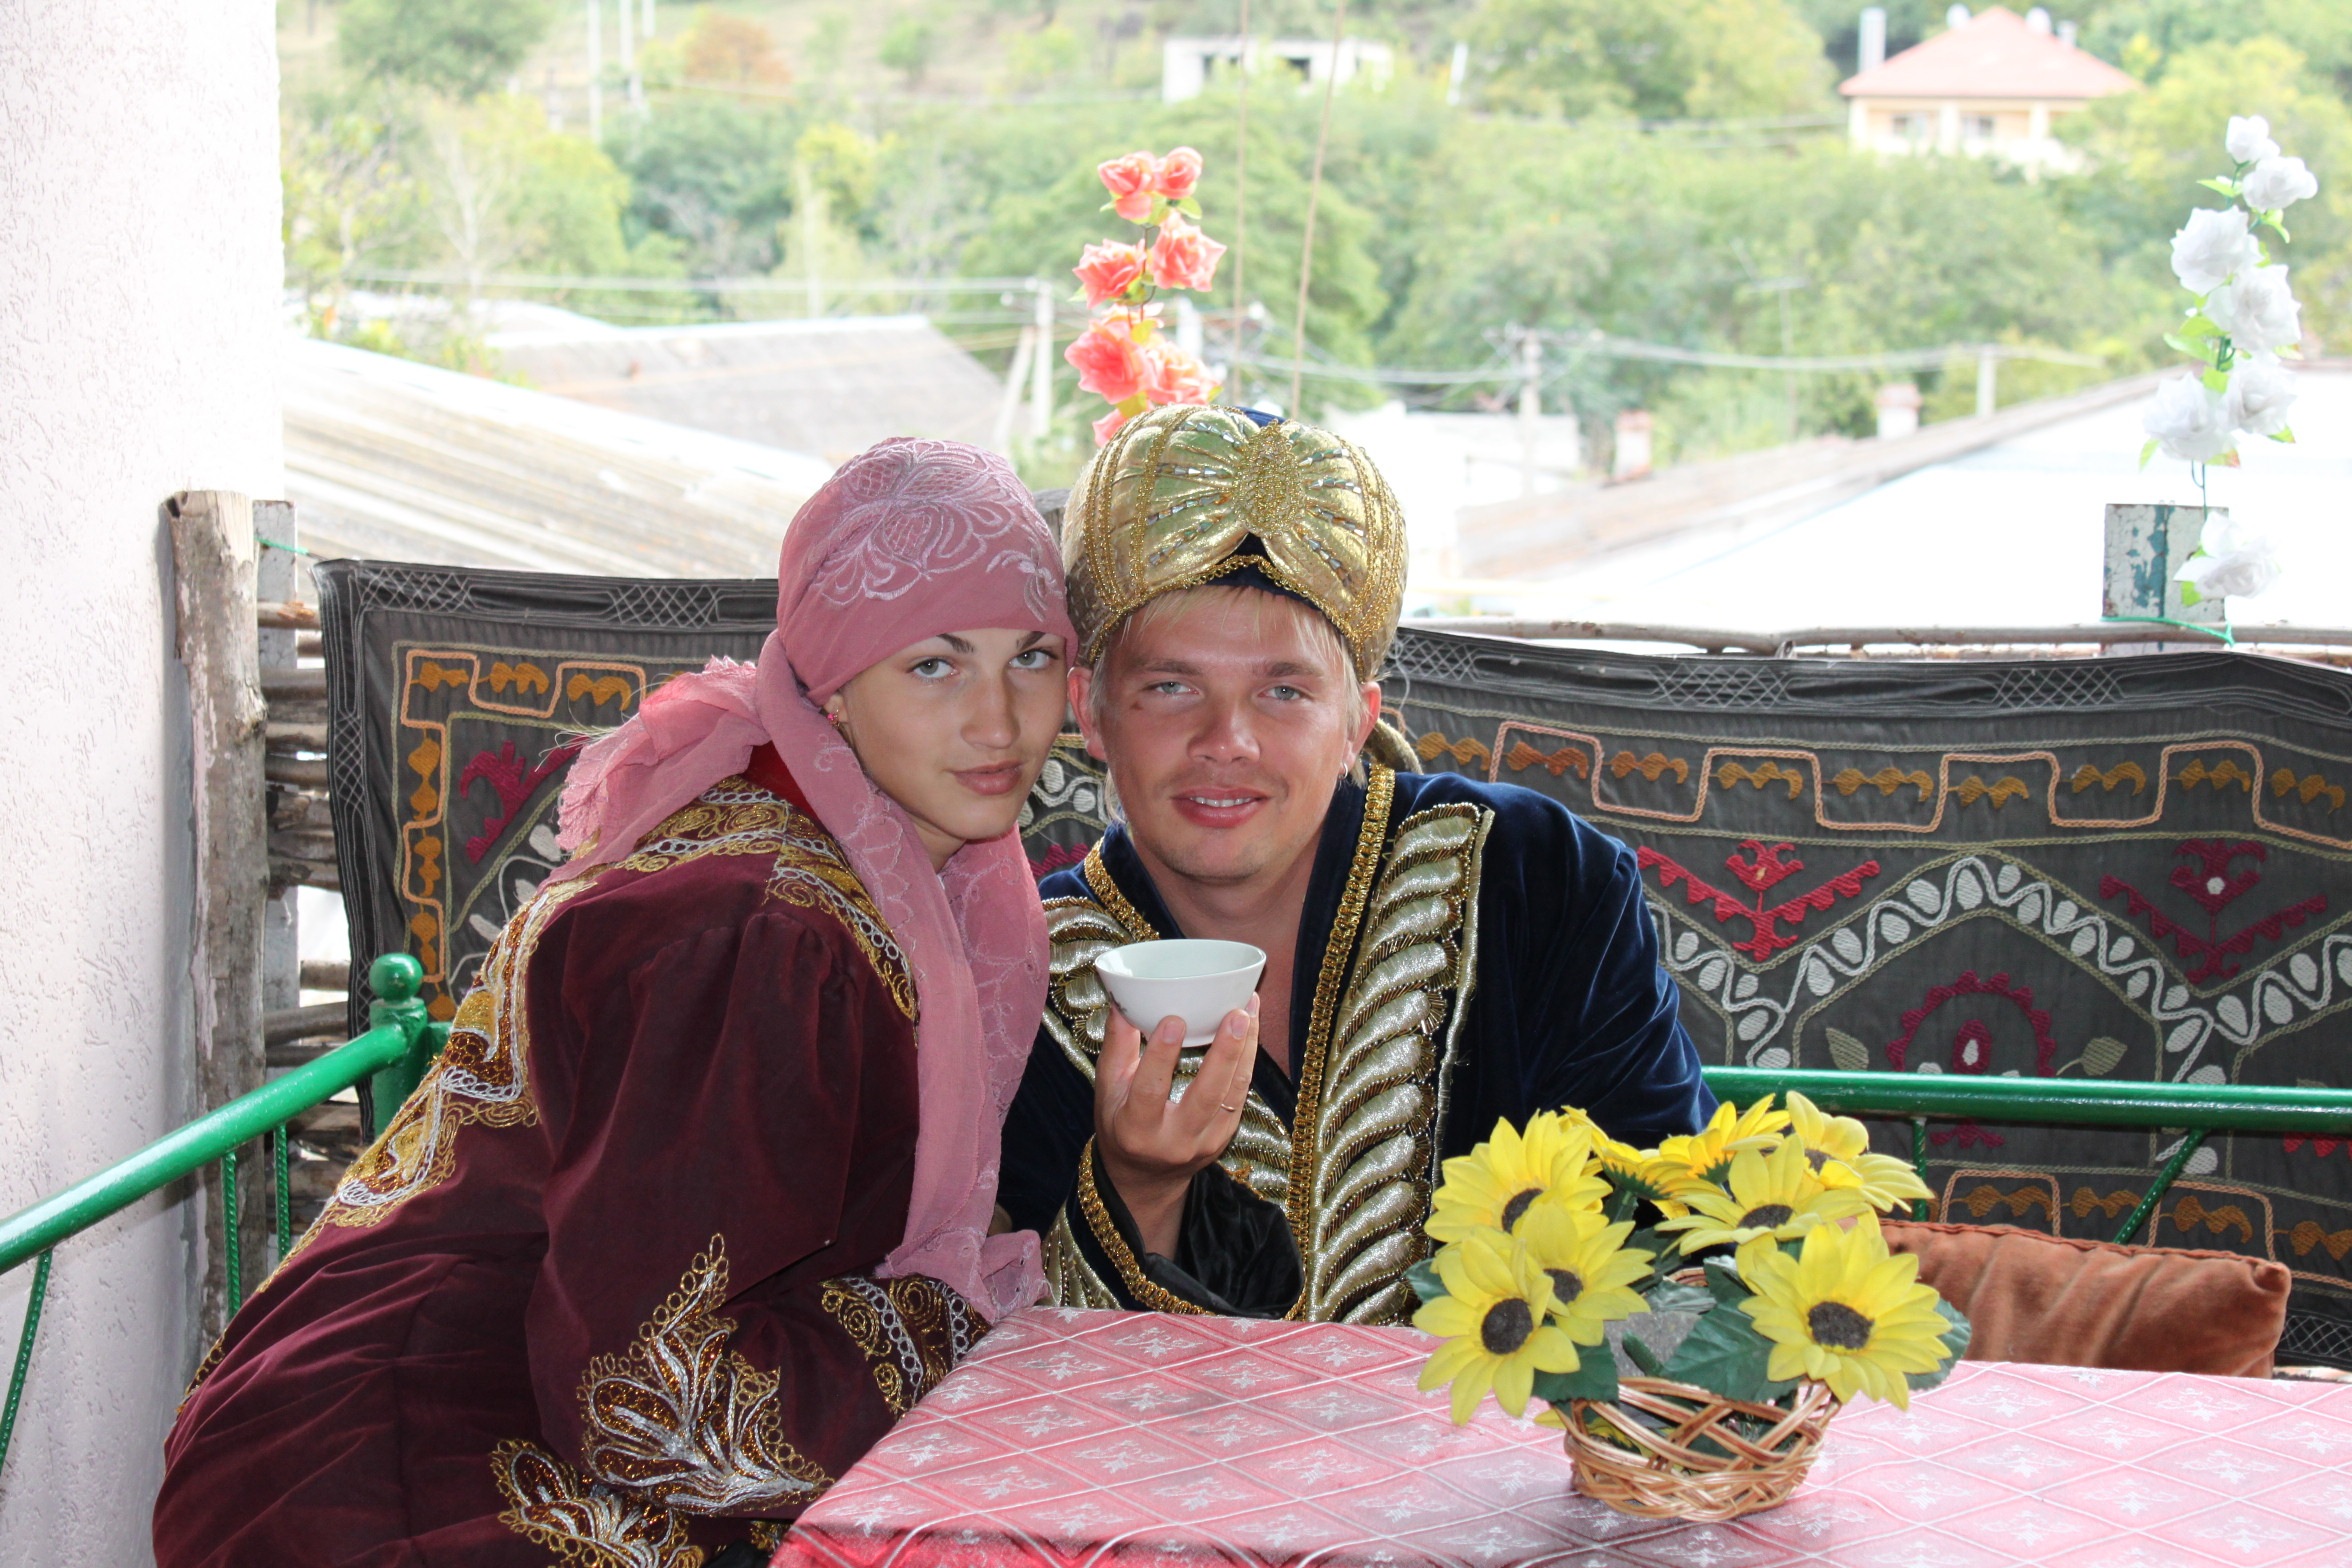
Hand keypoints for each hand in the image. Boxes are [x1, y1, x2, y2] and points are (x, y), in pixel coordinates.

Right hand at [1094, 995, 1257, 1257]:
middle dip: (1224, 1053)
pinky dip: (1246, 1062)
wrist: (1145, 1177)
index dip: (1162, 1056)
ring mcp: (1204, 1143)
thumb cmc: (1120, 1126)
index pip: (1150, 1091)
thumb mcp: (1107, 1090)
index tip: (1174, 1019)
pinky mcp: (1223, 1138)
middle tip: (1236, 1014)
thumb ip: (1117, 1046)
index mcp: (1135, 1130)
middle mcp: (1173, 1141)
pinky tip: (1250, 1032)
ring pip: (1231, 1094)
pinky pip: (1240, 1097)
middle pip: (1205, 1096)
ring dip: (1244, 1050)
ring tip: (1248, 1010)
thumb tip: (1122, 999)